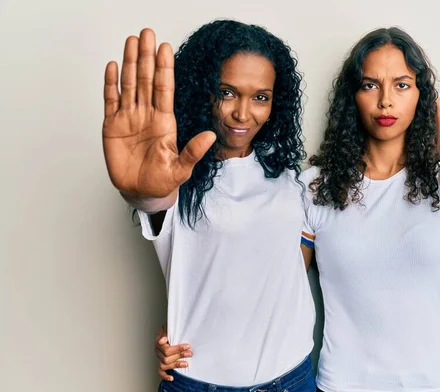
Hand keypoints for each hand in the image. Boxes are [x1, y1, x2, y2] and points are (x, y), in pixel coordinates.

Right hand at [103, 28, 214, 198]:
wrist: (141, 192)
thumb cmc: (163, 181)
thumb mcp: (181, 168)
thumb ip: (193, 152)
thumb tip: (210, 136)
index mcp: (164, 122)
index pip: (164, 89)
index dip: (164, 69)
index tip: (166, 48)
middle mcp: (147, 115)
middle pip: (145, 80)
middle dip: (146, 57)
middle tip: (146, 34)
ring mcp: (129, 118)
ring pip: (129, 84)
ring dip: (128, 63)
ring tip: (131, 42)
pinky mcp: (113, 126)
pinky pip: (111, 100)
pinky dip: (110, 84)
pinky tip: (112, 66)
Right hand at [155, 325, 192, 380]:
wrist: (170, 330)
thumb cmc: (171, 329)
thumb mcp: (168, 327)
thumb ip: (166, 332)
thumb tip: (162, 340)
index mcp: (159, 342)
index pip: (167, 349)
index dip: (178, 349)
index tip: (188, 346)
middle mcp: (158, 351)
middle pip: (166, 358)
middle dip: (180, 356)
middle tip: (190, 353)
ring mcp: (159, 358)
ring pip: (164, 365)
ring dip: (176, 365)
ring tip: (186, 363)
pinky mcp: (161, 363)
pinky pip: (160, 372)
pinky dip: (165, 376)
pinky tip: (172, 378)